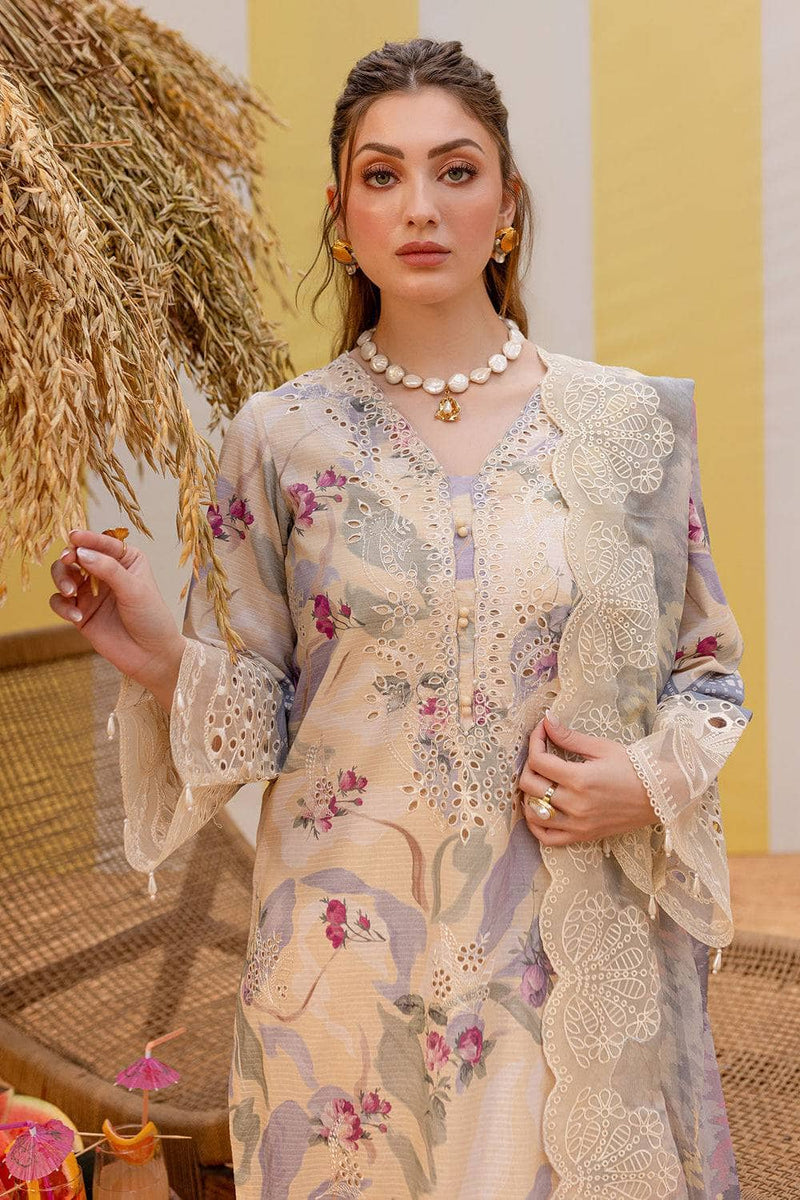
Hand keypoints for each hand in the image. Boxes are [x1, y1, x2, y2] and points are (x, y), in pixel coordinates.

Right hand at [49, 528, 185, 691]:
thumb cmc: (151, 618)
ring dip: (62, 579)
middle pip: (77, 556)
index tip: (74, 537)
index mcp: (126, 560)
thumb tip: (82, 553)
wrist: (151, 656)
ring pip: (64, 576)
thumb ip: (109, 570)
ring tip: (71, 593)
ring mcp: (91, 593)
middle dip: (68, 558)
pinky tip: (77, 617)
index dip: (87, 538)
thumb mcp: (135, 590)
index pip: (103, 543)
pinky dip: (63, 607)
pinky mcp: (81, 613)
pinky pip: (60, 603)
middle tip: (67, 562)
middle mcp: (106, 573)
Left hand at [519, 713, 655, 846]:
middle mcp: (575, 804)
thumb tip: (547, 720)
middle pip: (530, 785)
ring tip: (540, 781)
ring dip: (529, 794)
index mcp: (580, 779)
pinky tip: (540, 809)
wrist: (659, 796)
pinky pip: (546, 838)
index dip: (535, 741)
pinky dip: (536, 824)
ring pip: (533, 812)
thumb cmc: (634, 768)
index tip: (542, 731)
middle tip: (541, 755)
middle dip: (529, 765)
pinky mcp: (582, 836)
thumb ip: (570, 737)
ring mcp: (577, 824)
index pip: (539, 760)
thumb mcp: (602, 748)